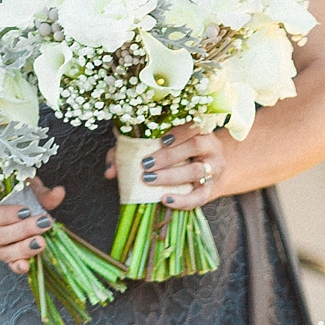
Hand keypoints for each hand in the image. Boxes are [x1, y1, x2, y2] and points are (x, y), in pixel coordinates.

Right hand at [0, 178, 65, 275]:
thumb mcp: (27, 189)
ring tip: (41, 241)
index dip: (5, 215)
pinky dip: (18, 266)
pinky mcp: (6, 258)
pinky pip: (10, 265)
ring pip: (4, 252)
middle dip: (22, 230)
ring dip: (24, 248)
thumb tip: (58, 193)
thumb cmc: (17, 196)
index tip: (26, 211)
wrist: (18, 208)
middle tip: (42, 223)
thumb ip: (41, 193)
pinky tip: (27, 265)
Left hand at [104, 122, 228, 209]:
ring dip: (172, 176)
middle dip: (169, 156)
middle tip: (146, 164)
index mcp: (199, 128)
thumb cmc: (176, 154)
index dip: (179, 131)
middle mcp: (211, 147)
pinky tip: (166, 200)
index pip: (193, 124)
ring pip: (197, 171)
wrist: (208, 171)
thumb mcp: (155, 146)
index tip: (160, 140)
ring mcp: (214, 169)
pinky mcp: (211, 190)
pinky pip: (200, 197)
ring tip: (150, 179)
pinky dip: (183, 200)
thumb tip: (109, 171)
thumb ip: (128, 152)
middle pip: (195, 146)